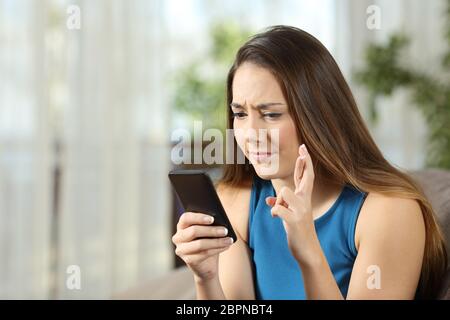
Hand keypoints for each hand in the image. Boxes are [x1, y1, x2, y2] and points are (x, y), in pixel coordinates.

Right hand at [172, 212, 233, 281]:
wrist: (207, 262)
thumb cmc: (208, 240)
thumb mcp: (208, 230)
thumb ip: (210, 224)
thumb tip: (220, 221)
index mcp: (182, 225)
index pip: (186, 218)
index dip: (198, 217)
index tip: (212, 219)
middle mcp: (178, 237)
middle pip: (193, 231)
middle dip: (211, 230)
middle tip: (225, 230)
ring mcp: (181, 250)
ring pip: (199, 244)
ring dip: (216, 241)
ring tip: (229, 240)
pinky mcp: (188, 260)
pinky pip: (204, 254)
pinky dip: (217, 249)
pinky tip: (226, 246)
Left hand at [265, 144, 320, 266]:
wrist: (307, 250)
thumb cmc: (298, 231)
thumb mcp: (289, 215)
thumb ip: (282, 204)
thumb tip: (269, 201)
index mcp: (305, 199)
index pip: (306, 176)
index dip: (305, 162)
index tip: (304, 148)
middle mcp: (306, 202)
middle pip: (306, 177)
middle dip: (304, 163)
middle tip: (302, 150)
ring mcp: (302, 211)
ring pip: (284, 192)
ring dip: (278, 200)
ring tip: (280, 211)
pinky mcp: (295, 221)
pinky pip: (278, 209)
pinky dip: (274, 212)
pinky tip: (277, 218)